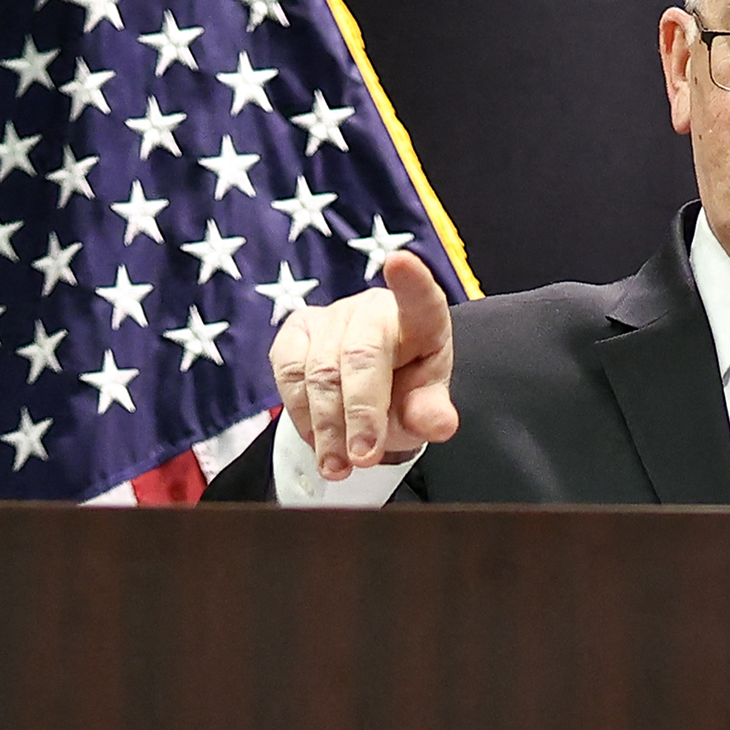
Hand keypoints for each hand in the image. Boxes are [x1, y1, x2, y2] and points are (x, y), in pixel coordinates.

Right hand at [268, 250, 456, 474]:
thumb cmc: (402, 395)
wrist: (364, 395)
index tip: (399, 262)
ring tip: (338, 467)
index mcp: (421, 320)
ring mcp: (331, 316)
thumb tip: (441, 424)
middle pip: (361, 354)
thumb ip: (431, 414)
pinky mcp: (295, 331)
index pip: (420, 297)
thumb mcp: (423, 409)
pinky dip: (301, 414)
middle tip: (363, 458)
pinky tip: (317, 442)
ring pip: (320, 371)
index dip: (411, 280)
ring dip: (327, 427)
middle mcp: (374, 309)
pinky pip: (289, 373)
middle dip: (360, 412)